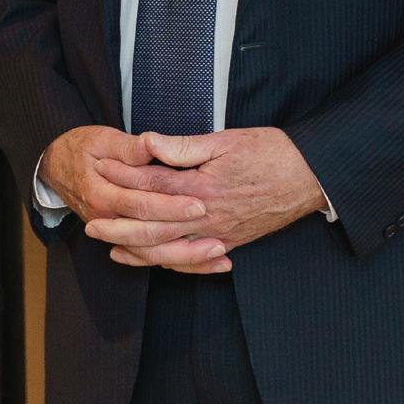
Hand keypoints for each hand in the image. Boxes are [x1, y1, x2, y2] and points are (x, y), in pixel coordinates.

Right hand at [41, 125, 228, 272]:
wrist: (56, 167)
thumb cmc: (82, 149)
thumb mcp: (102, 140)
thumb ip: (129, 148)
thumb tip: (150, 144)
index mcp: (102, 194)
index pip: (141, 204)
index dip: (172, 205)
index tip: (201, 202)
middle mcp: (107, 220)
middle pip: (150, 235)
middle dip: (186, 237)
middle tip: (219, 236)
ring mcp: (115, 232)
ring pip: (152, 254)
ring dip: (187, 257)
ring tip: (220, 255)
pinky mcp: (123, 237)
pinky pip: (152, 257)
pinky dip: (180, 263)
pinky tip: (208, 263)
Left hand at [85, 128, 325, 266]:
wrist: (312, 177)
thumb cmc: (271, 152)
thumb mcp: (227, 140)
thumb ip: (184, 147)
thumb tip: (148, 143)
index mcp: (201, 188)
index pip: (151, 186)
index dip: (122, 179)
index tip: (99, 171)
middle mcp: (207, 217)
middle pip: (153, 228)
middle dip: (119, 227)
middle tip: (90, 225)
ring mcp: (219, 234)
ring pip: (170, 251)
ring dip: (139, 252)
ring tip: (113, 249)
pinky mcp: (231, 242)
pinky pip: (194, 261)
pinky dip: (171, 264)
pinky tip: (155, 262)